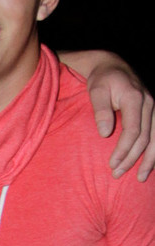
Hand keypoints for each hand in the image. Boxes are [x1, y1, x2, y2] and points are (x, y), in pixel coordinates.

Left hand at [86, 62, 154, 180]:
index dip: (123, 150)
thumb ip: (100, 110)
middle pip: (144, 138)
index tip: (112, 164)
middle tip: (116, 174)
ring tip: (140, 178)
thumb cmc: (101, 80)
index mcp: (135, 98)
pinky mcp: (152, 112)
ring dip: (148, 160)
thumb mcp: (96, 90)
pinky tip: (150, 165)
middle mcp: (148, 103)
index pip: (132, 131)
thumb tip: (105, 133)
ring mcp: (153, 108)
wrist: (112, 67)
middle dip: (131, 159)